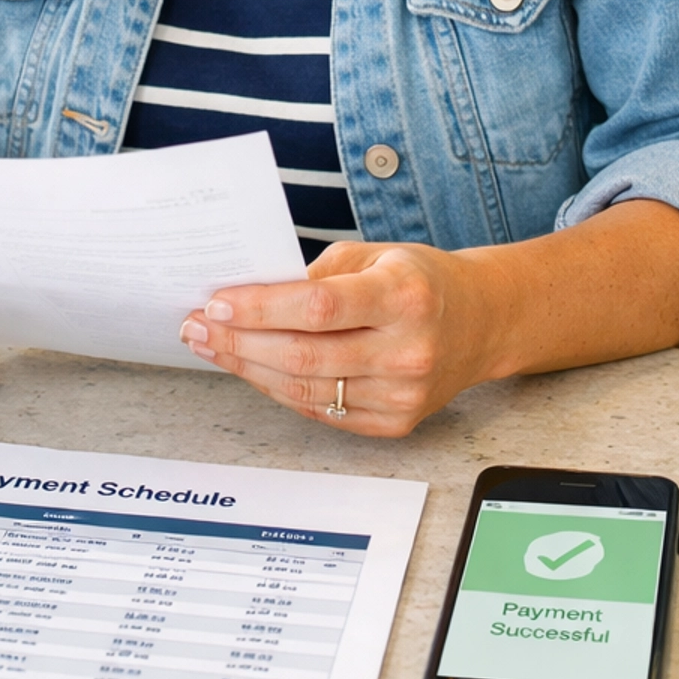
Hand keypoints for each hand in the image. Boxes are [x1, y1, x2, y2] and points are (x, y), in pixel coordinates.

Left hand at [178, 240, 495, 437]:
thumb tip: (249, 294)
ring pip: (306, 390)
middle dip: (239, 342)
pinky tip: (253, 369)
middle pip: (304, 355)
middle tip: (197, 327)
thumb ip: (318, 274)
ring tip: (213, 348)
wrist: (481, 324)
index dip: (260, 308)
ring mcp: (403, 394)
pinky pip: (322, 412)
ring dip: (249, 369)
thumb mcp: (376, 255)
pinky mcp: (395, 423)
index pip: (318, 307)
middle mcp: (407, 350)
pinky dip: (279, 391)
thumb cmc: (421, 282)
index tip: (217, 303)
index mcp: (404, 297)